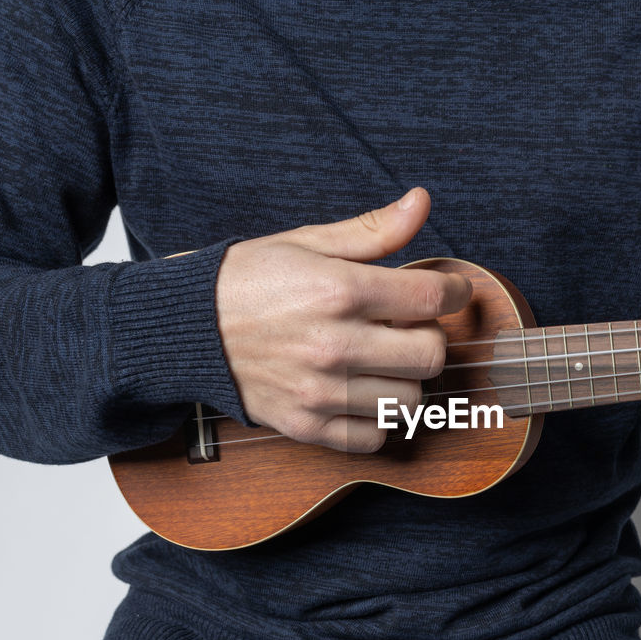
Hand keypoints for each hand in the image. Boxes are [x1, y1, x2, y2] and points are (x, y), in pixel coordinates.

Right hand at [215, 187, 471, 451]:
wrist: (186, 329)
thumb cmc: (248, 280)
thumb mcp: (308, 243)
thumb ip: (373, 230)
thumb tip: (422, 201)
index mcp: (339, 292)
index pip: (433, 298)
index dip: (454, 291)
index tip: (448, 290)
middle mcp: (334, 345)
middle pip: (431, 356)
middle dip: (429, 337)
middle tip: (407, 326)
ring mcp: (321, 391)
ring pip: (410, 401)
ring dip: (406, 380)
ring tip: (383, 360)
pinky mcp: (307, 426)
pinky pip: (374, 437)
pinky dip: (377, 419)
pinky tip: (363, 391)